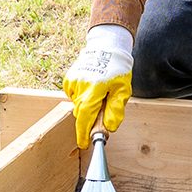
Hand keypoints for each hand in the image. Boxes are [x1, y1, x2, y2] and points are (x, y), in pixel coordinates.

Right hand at [63, 25, 132, 148]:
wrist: (107, 47)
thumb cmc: (118, 69)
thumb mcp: (123, 90)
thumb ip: (116, 109)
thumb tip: (109, 127)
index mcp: (95, 89)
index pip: (85, 117)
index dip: (83, 133)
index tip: (84, 144)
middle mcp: (80, 85)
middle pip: (81, 113)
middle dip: (90, 119)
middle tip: (103, 111)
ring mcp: (73, 81)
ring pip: (78, 105)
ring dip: (87, 106)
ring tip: (100, 94)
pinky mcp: (68, 78)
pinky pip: (74, 96)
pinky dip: (81, 97)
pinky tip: (92, 87)